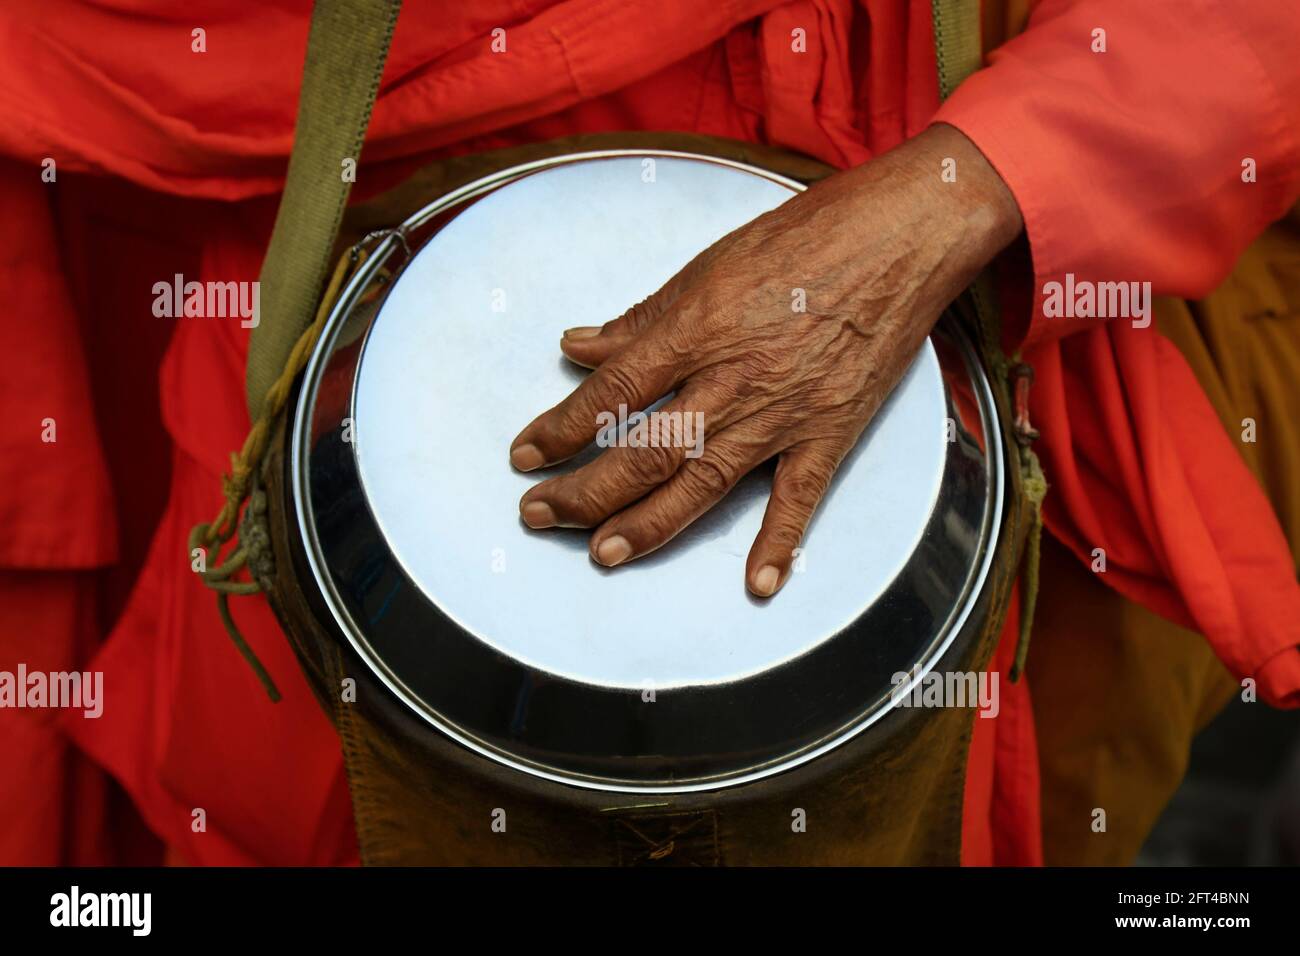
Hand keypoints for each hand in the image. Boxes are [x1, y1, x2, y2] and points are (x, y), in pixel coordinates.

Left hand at [510, 123, 1021, 596]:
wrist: (897, 238)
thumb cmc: (802, 240)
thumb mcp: (707, 266)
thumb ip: (641, 318)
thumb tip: (579, 346)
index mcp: (696, 330)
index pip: (611, 393)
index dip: (560, 428)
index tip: (525, 456)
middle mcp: (730, 380)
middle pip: (644, 450)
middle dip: (585, 490)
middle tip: (539, 516)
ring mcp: (782, 413)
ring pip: (703, 482)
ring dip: (648, 523)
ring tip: (602, 554)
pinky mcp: (830, 432)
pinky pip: (800, 498)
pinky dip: (780, 543)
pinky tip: (756, 584)